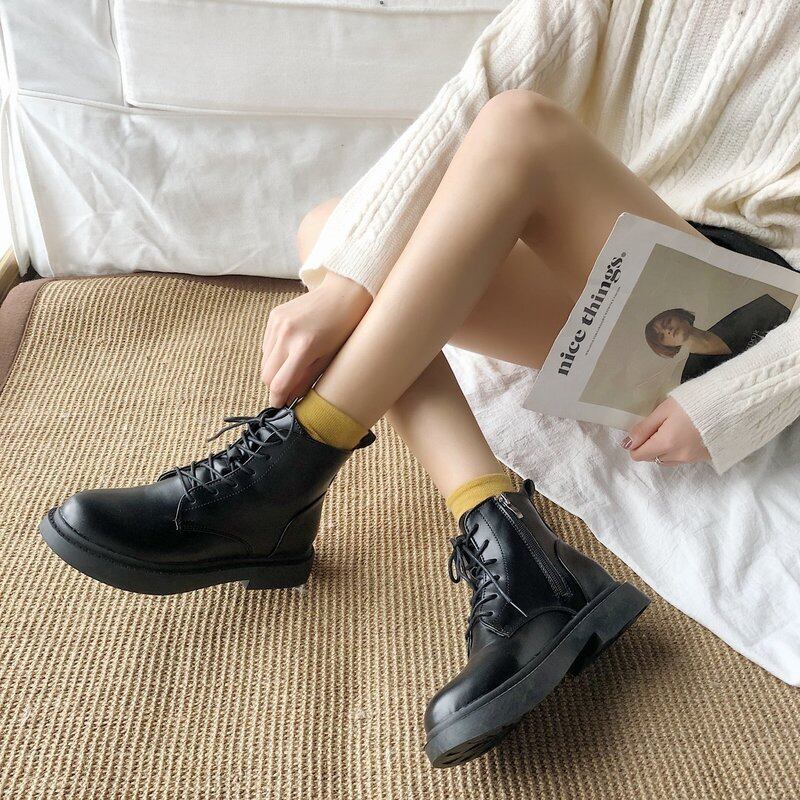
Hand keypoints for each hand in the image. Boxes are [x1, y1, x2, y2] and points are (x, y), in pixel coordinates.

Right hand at [261, 271, 371, 405]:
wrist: (343, 293)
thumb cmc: (344, 328)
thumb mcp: (330, 358)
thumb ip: (307, 380)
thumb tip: (291, 398)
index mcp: (304, 347)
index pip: (279, 384)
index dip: (277, 400)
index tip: (280, 407)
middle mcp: (286, 334)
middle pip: (267, 375)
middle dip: (275, 387)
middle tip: (288, 391)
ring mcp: (277, 323)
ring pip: (264, 361)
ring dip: (274, 370)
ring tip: (293, 368)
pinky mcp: (274, 316)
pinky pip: (267, 345)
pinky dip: (275, 354)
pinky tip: (291, 351)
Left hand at [622, 397, 709, 465]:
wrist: (732, 405)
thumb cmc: (695, 402)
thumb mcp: (664, 410)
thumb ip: (644, 428)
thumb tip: (628, 443)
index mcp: (666, 443)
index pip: (639, 455)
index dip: (635, 444)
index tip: (642, 431)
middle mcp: (678, 456)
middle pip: (652, 458)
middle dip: (649, 446)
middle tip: (659, 426)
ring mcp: (692, 459)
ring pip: (666, 461)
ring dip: (663, 450)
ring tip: (672, 430)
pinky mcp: (704, 458)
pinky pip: (681, 460)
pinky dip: (676, 451)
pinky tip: (684, 436)